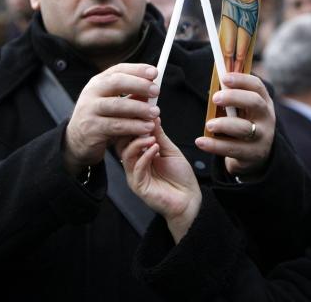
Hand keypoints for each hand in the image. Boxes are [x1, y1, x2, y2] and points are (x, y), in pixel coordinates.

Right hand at [64, 64, 159, 174]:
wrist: (77, 140)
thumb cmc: (101, 118)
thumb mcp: (113, 103)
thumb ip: (131, 95)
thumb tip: (153, 88)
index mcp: (98, 82)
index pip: (118, 70)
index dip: (137, 69)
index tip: (155, 72)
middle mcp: (91, 93)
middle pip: (116, 83)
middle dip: (138, 85)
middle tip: (156, 91)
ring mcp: (89, 110)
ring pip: (117, 105)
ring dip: (139, 108)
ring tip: (155, 113)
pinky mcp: (92, 129)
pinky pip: (116, 126)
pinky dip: (134, 126)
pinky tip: (147, 128)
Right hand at [121, 122, 200, 242]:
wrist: (188, 199)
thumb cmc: (181, 177)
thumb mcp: (170, 150)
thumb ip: (160, 135)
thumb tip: (153, 117)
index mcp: (141, 155)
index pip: (129, 136)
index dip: (133, 124)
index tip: (140, 111)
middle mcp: (135, 164)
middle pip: (122, 144)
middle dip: (132, 131)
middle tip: (143, 122)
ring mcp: (135, 175)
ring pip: (126, 155)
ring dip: (138, 142)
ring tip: (151, 137)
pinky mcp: (138, 185)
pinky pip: (136, 168)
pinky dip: (145, 156)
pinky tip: (155, 149)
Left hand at [196, 73, 275, 177]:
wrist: (256, 156)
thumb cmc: (244, 125)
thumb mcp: (244, 111)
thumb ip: (233, 98)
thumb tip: (214, 80)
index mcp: (264, 102)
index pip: (257, 86)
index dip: (241, 79)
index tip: (224, 78)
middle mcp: (266, 118)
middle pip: (254, 102)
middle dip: (234, 97)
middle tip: (215, 98)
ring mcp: (262, 137)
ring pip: (244, 128)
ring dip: (225, 124)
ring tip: (209, 124)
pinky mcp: (252, 154)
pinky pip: (232, 149)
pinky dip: (214, 145)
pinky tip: (201, 141)